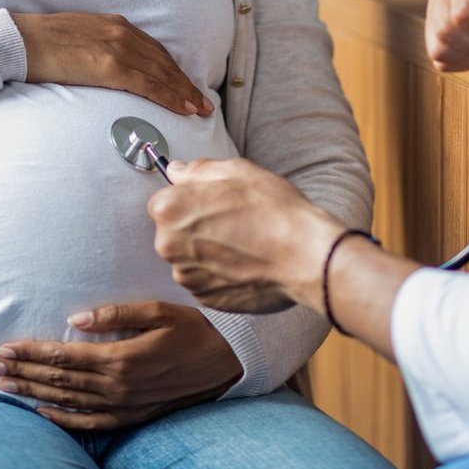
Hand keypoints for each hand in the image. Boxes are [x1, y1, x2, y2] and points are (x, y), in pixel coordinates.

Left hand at [0, 302, 241, 430]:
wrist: (228, 363)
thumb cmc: (193, 329)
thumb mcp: (158, 311)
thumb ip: (115, 314)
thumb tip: (74, 317)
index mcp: (121, 358)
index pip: (63, 357)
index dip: (31, 353)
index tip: (4, 348)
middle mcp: (118, 387)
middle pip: (59, 380)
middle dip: (22, 373)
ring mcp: (124, 406)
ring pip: (68, 401)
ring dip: (33, 393)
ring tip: (5, 387)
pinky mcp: (132, 416)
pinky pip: (90, 424)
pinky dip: (63, 419)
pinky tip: (42, 413)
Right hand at [11, 12, 213, 115]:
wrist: (20, 40)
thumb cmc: (40, 43)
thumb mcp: (77, 39)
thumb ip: (96, 49)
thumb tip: (103, 68)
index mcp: (114, 24)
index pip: (153, 50)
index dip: (172, 69)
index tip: (186, 84)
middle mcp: (121, 32)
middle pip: (164, 61)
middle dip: (185, 82)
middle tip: (203, 102)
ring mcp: (117, 48)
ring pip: (162, 73)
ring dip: (184, 92)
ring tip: (199, 109)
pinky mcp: (110, 65)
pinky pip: (149, 84)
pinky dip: (170, 96)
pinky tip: (183, 107)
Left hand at [148, 158, 341, 314]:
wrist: (306, 257)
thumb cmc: (275, 211)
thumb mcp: (237, 170)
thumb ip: (198, 170)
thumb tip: (177, 171)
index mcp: (171, 210)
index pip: (163, 201)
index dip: (188, 199)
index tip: (210, 201)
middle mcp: (169, 246)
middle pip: (172, 231)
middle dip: (195, 226)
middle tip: (231, 221)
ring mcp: (187, 276)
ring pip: (188, 258)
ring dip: (207, 251)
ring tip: (242, 243)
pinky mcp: (205, 299)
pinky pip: (204, 280)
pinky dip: (218, 273)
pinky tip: (244, 262)